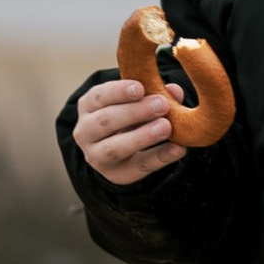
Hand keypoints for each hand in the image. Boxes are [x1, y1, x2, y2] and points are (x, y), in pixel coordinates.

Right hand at [73, 74, 181, 188]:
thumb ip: (154, 94)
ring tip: (166, 127)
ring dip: (142, 136)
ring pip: (115, 148)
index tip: (140, 88)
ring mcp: (97, 156)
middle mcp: (85, 131)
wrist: (118, 152)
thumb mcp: (135, 102)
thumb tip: (174, 91)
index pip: (98, 97)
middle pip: (105, 121)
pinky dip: (161, 157)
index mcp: (88, 106)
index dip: (118, 92)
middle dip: (134, 112)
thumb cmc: (126, 117)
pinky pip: (140, 166)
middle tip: (162, 105)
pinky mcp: (116, 174)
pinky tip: (178, 148)